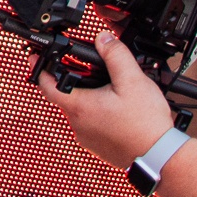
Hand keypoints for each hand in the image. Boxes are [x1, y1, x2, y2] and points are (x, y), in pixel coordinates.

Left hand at [36, 30, 174, 170]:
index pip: (47, 85)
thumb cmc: (145, 124)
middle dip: (74, 80)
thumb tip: (103, 39)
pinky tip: (118, 109)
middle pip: (66, 96)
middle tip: (86, 68)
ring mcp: (88, 138)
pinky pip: (92, 124)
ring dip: (89, 97)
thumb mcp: (132, 80)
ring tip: (110, 89)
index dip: (40, 68)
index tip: (36, 59)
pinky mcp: (99, 147)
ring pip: (81, 110)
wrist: (160, 157)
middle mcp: (79, 124)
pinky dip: (99, 113)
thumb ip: (115, 55)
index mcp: (80, 107)